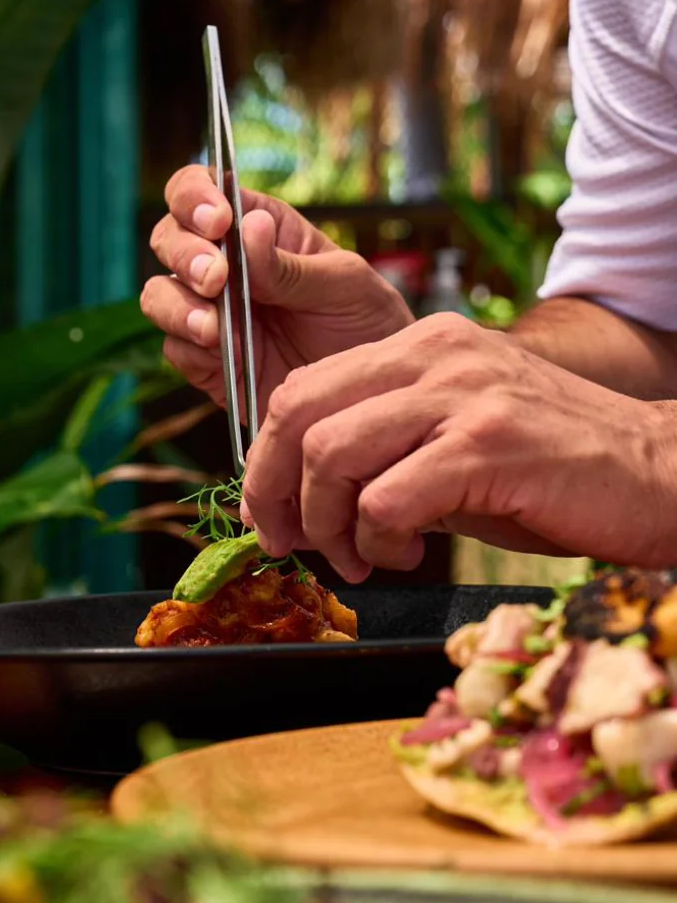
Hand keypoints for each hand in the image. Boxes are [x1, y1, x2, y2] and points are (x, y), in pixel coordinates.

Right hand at [140, 166, 412, 416]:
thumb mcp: (346, 286)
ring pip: (159, 295)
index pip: (201, 191)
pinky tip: (228, 355)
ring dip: (177, 305)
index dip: (194, 196)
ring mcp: (211, 314)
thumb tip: (248, 226)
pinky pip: (176, 350)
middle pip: (169, 239)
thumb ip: (292, 266)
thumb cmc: (366, 323)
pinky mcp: (207, 363)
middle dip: (185, 254)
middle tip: (216, 278)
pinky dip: (193, 350)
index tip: (217, 222)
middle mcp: (224, 266)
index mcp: (256, 229)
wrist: (369, 394)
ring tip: (213, 327)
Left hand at [241, 313, 676, 579]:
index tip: (271, 515)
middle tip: (289, 544)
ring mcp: (462, 394)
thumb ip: (386, 455)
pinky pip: (384, 498)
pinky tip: (407, 554)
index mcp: (422, 345)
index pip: (302, 389)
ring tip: (360, 557)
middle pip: (298, 413)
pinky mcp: (488, 444)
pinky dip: (377, 539)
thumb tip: (309, 505)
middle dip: (273, 491)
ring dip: (326, 523)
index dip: (265, 459)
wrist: (659, 474)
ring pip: (329, 453)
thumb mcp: (457, 443)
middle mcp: (435, 354)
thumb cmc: (554, 471)